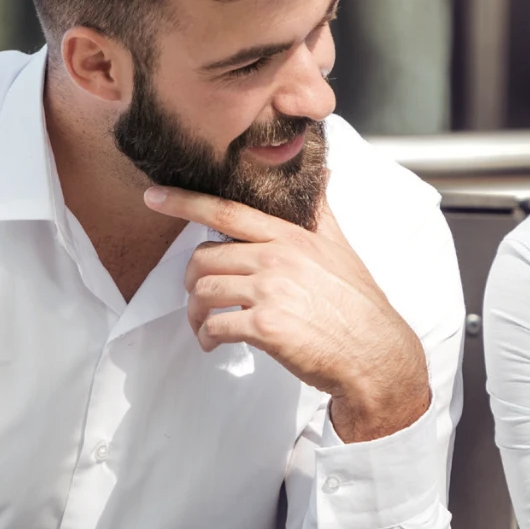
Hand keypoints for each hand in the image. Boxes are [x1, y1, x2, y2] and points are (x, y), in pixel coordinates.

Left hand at [145, 184, 430, 442]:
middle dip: (193, 281)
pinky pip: (214, 325)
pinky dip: (207, 338)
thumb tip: (324, 175)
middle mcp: (277, 257)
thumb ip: (321, 213)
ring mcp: (269, 290)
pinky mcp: (265, 325)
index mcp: (290, 237)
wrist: (375, 353)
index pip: (227, 212)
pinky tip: (215, 345)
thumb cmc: (358, 305)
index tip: (154, 196)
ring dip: (196, 313)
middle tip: (200, 300)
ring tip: (205, 327)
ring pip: (203, 290)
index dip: (185, 202)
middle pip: (206, 257)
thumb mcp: (341, 249)